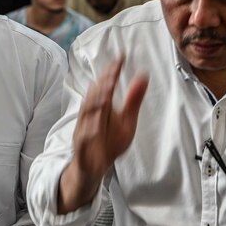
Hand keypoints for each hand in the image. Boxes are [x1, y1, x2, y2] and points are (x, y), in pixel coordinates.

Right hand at [59, 57, 148, 212]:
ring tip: (106, 91)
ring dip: (95, 102)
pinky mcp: (82, 146)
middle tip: (113, 72)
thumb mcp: (127, 121)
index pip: (106, 85)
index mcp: (102, 106)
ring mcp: (84, 130)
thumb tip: (143, 76)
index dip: (112, 72)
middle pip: (95, 96)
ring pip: (87, 114)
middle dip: (103, 83)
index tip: (121, 58)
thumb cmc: (109, 142)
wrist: (93, 167)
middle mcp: (90, 114)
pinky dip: (88, 131)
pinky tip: (96, 125)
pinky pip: (83, 138)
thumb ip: (133, 100)